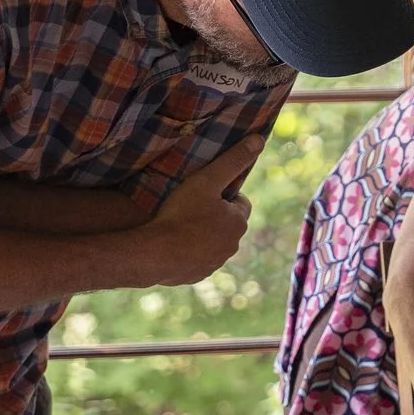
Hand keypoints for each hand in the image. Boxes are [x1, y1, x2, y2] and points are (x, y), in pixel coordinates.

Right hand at [135, 136, 263, 284]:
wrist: (154, 253)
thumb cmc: (180, 213)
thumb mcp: (206, 179)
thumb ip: (233, 160)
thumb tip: (259, 140)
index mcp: (238, 221)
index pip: (240, 202)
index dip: (224, 194)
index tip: (205, 191)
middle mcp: (232, 245)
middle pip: (228, 224)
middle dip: (215, 215)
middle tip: (190, 205)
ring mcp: (215, 263)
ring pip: (214, 243)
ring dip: (203, 234)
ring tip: (180, 224)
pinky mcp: (198, 275)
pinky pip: (198, 259)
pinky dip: (190, 252)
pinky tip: (173, 243)